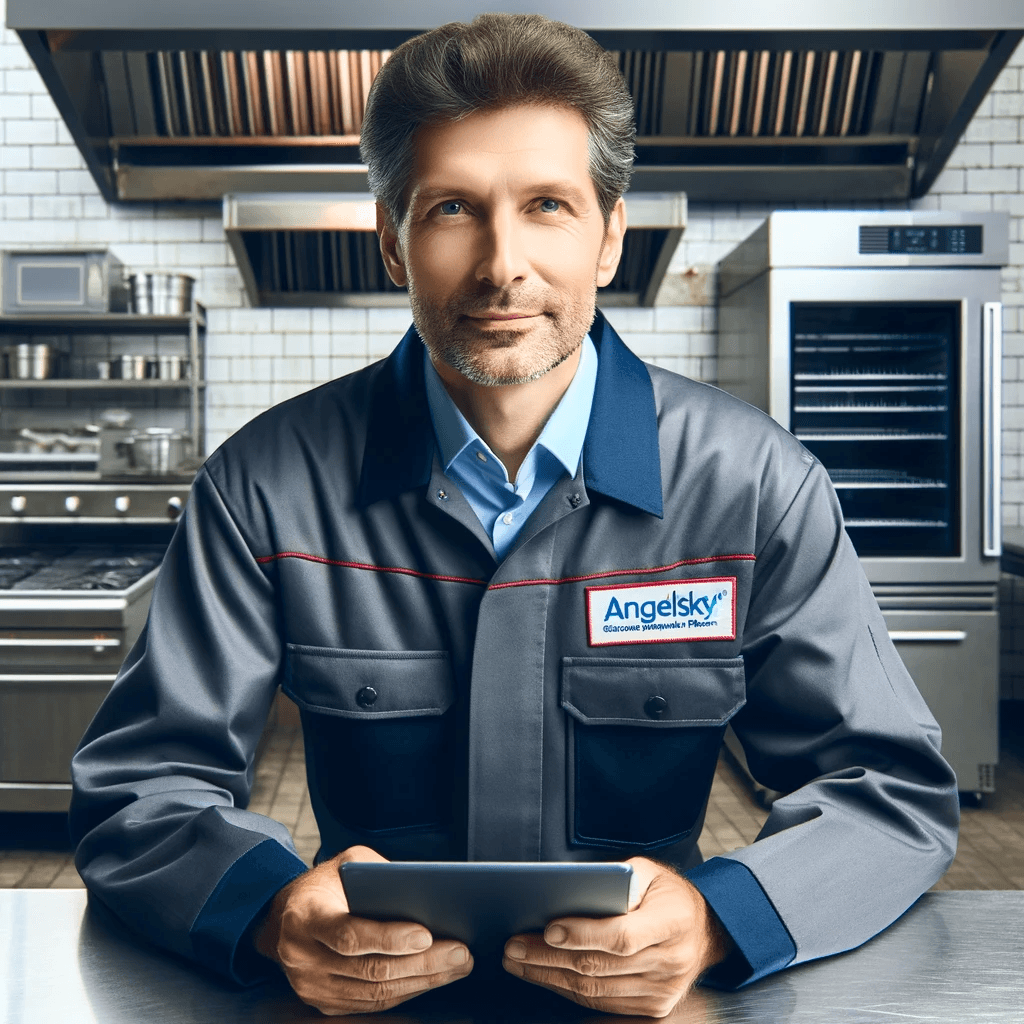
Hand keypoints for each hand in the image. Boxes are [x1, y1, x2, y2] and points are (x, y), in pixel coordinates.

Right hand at [254, 844, 472, 1014]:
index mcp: (306, 916)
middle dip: (423, 963)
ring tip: (457, 966)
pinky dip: (406, 991)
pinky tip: (432, 978)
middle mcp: (303, 957)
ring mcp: (312, 986)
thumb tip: (424, 892)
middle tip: (460, 952)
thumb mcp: (347, 862)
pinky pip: (371, 1003)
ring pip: (375, 993)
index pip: (349, 935)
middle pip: (370, 970)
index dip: (389, 938)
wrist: (283, 917)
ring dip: (422, 981)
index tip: (427, 934)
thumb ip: (379, 873)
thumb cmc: (325, 884)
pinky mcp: (324, 1003)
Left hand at [502, 857, 731, 1017]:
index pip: (622, 936)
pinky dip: (569, 989)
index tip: (548, 929)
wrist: (706, 930)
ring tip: (518, 961)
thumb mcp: (648, 872)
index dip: (583, 935)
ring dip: (550, 976)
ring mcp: (664, 990)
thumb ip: (616, 879)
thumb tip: (568, 891)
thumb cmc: (668, 894)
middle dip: (549, 957)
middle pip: (601, 965)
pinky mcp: (654, 1007)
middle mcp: (671, 961)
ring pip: (596, 988)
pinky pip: (603, 1001)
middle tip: (513, 947)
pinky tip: (545, 976)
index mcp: (673, 922)